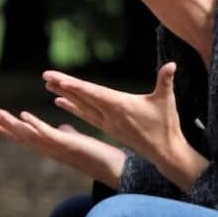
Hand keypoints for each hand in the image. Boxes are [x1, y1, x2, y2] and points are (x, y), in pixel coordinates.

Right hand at [0, 106, 125, 186]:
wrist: (114, 170)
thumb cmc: (96, 157)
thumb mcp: (77, 142)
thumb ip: (66, 134)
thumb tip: (62, 127)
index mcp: (49, 145)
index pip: (22, 135)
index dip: (4, 128)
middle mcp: (48, 148)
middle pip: (19, 135)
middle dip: (0, 125)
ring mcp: (56, 147)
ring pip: (28, 134)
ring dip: (11, 124)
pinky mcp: (68, 145)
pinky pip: (48, 134)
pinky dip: (35, 125)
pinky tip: (24, 115)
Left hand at [42, 64, 207, 190]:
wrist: (164, 151)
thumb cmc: (166, 124)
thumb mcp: (167, 101)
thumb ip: (166, 81)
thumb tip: (172, 65)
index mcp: (119, 106)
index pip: (92, 93)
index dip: (74, 86)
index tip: (58, 79)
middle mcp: (109, 114)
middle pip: (82, 98)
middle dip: (64, 85)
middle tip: (46, 75)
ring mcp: (107, 122)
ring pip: (81, 106)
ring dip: (65, 95)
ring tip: (48, 85)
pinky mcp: (108, 127)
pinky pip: (85, 115)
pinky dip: (72, 107)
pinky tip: (60, 101)